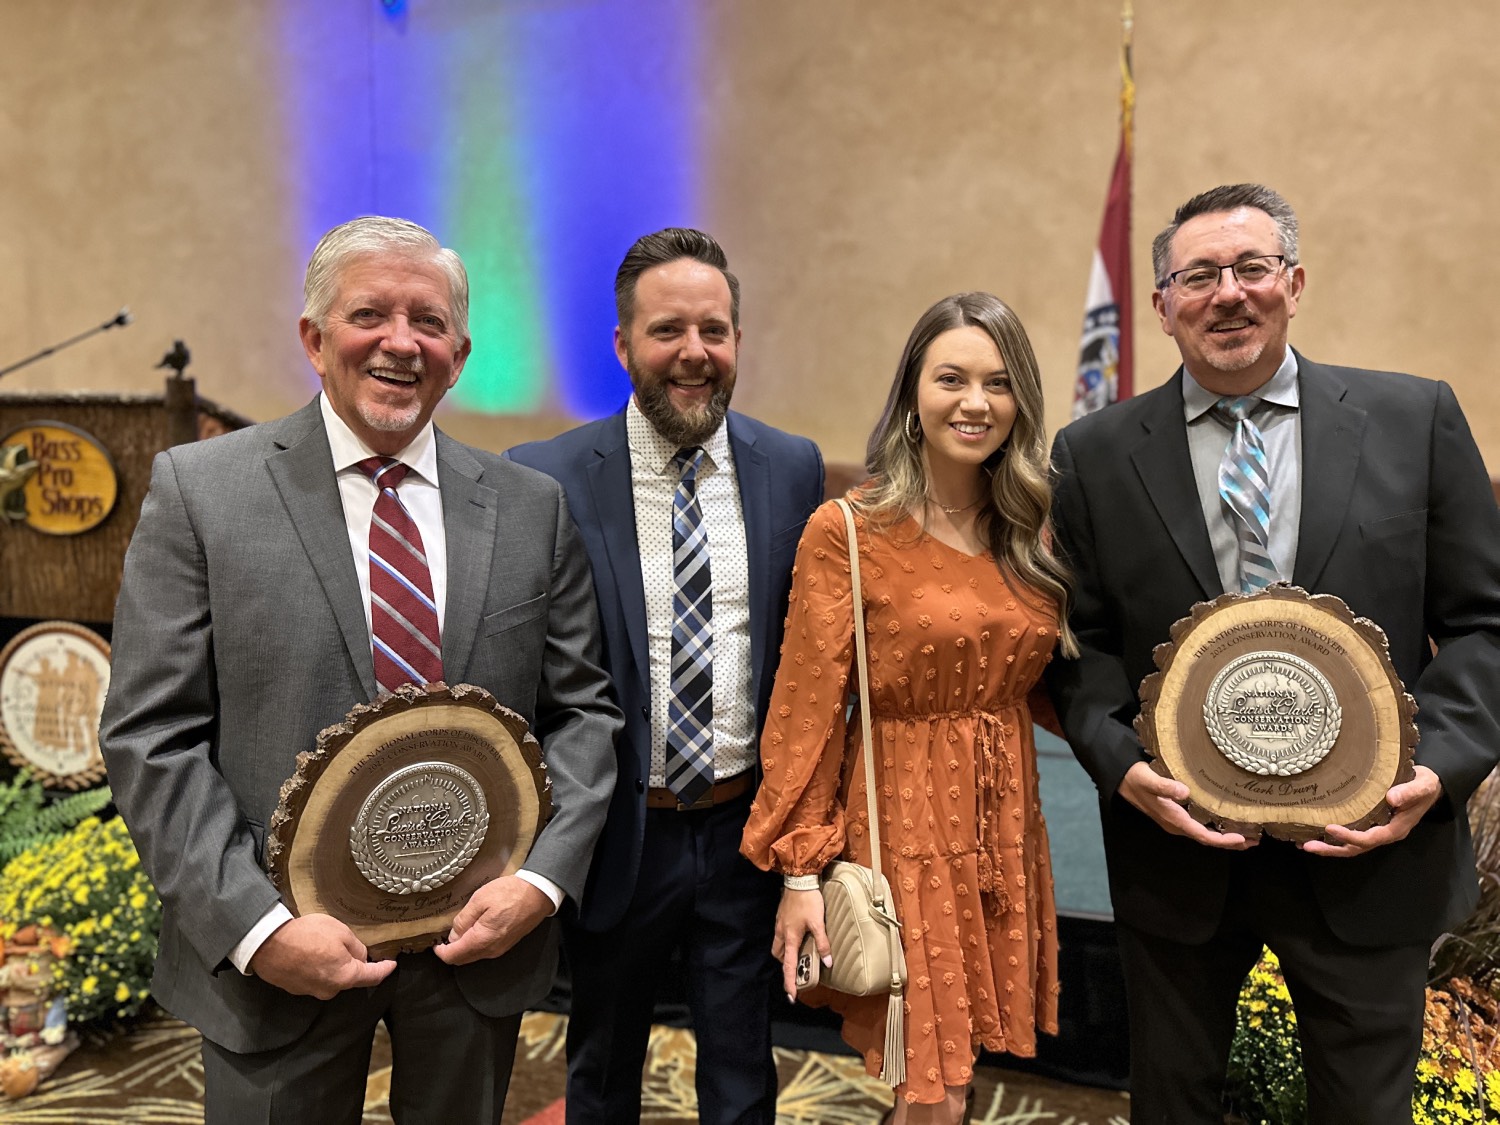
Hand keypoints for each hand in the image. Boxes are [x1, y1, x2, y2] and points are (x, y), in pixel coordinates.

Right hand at [248, 913, 395, 998]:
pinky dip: (317, 968)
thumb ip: (356, 947)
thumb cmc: (307, 935)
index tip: (392, 964)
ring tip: (325, 946)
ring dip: (333, 965)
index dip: (385, 969)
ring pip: (332, 978)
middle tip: (350, 945)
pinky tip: (310, 954)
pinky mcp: (296, 989)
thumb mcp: (341, 932)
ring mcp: (312, 991)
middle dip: (354, 964)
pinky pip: (315, 978)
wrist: (267, 944)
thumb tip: (361, 957)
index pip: (373, 977)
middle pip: (350, 977)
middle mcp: (331, 990)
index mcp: (346, 976)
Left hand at [433, 876, 550, 965]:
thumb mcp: (480, 899)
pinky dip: (474, 945)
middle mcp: (490, 950)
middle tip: (443, 937)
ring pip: (473, 956)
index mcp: (481, 940)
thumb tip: (453, 935)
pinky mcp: (506, 944)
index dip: (440, 952)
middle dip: (450, 951)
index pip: (453, 956)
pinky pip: (484, 951)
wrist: (538, 893)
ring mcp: (500, 949)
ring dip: (462, 948)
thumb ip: (463, 919)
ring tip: (458, 931)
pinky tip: (473, 931)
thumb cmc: (510, 893)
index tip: (435, 942)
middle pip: (462, 959)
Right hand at [772, 887, 828, 1001]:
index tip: (791, 995)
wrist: (798, 879)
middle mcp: (782, 932)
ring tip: (797, 952)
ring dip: (785, 952)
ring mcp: (780, 923)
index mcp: (790, 937)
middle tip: (796, 968)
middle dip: (785, 964)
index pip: (788, 965)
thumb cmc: (808, 901)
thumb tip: (828, 962)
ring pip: (778, 944)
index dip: (789, 982)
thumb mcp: (818, 922)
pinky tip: (797, 934)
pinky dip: (786, 940)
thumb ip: (823, 942)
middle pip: (779, 955)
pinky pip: (780, 933)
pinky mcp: (781, 915)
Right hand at [1118, 762, 1254, 849]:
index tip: (1242, 838)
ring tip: (1248, 836)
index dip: (1223, 840)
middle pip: (1208, 840)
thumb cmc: (1136, 778)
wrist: (1121, 778)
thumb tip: (1185, 792)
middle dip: (1231, 842)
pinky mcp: (1176, 815)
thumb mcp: (1149, 779)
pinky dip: (1217, 829)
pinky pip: (1201, 827)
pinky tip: (1226, 823)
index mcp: (1174, 820)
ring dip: (1226, 837)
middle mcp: (1177, 825)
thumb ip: (1166, 786)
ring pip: (1205, 835)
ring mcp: (1177, 822)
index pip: (1203, 836)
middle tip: (1255, 840)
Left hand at [1302, 765, 1443, 857]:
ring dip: (1329, 846)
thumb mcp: (1423, 786)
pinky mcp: (1370, 823)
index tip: (1330, 828)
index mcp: (1396, 828)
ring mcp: (1377, 830)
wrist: (1428, 786)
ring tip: (1306, 844)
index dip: (1350, 836)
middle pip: (1356, 848)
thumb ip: (1410, 792)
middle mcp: (1384, 833)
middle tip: (1308, 846)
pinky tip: (1316, 833)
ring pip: (1351, 845)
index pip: (1371, 838)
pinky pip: (1351, 835)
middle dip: (1332, 849)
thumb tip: (1391, 798)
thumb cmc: (1425, 785)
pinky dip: (1333, 837)